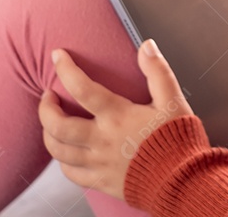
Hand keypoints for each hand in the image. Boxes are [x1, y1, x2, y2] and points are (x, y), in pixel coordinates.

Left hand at [38, 39, 193, 199]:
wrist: (183, 181)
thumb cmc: (179, 139)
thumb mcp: (172, 100)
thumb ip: (158, 71)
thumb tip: (146, 45)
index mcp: (118, 116)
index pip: (82, 88)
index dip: (65, 69)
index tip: (58, 56)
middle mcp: (102, 140)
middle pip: (57, 126)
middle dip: (45, 108)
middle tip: (47, 96)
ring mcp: (98, 163)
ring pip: (58, 151)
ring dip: (49, 133)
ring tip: (51, 121)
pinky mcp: (101, 181)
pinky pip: (70, 173)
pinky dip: (63, 160)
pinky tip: (67, 151)